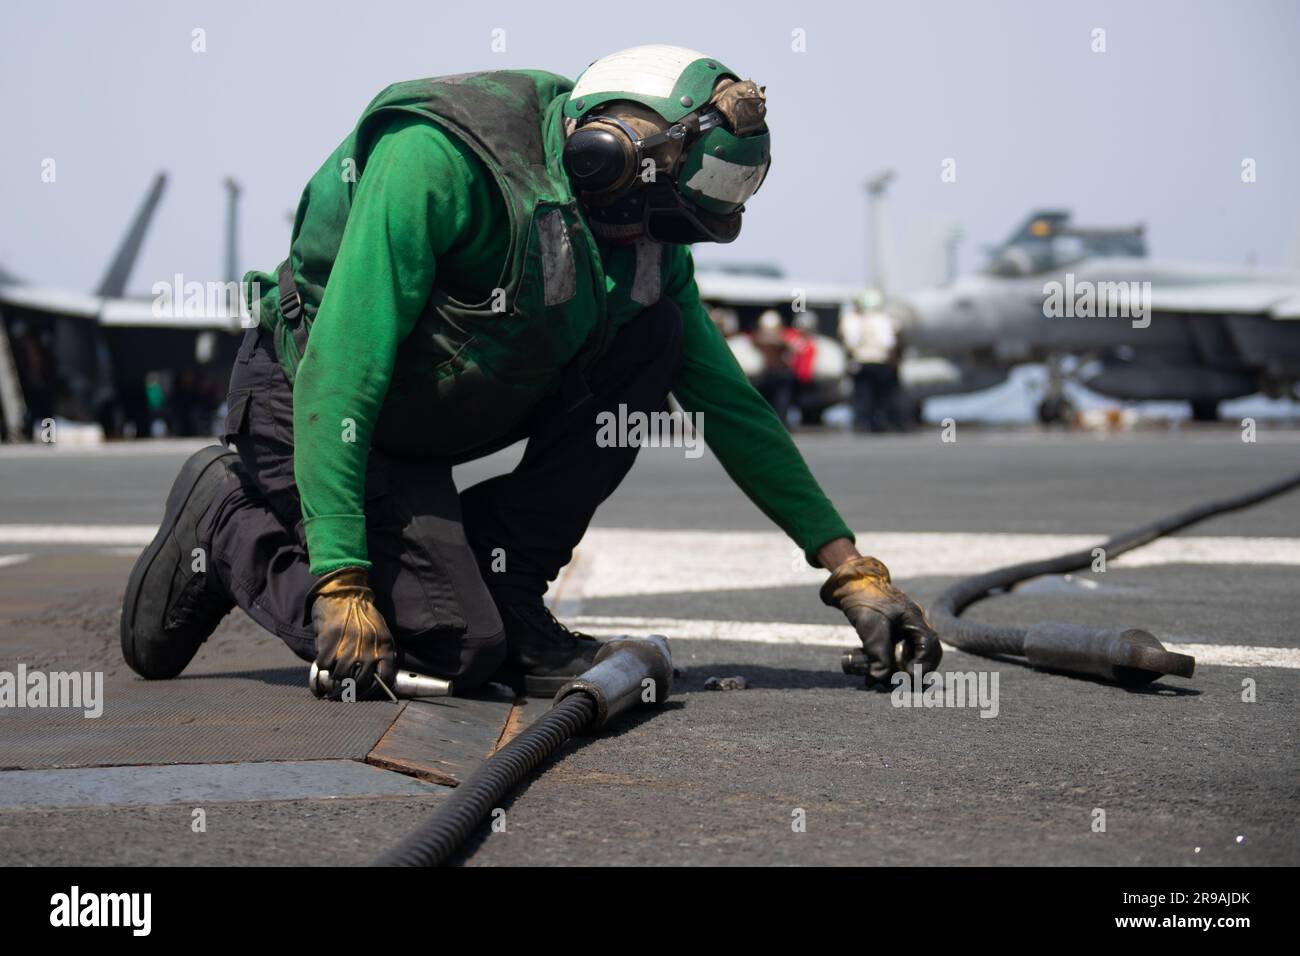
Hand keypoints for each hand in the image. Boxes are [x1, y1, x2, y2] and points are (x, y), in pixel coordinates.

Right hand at [308, 567, 396, 699]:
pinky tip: (324, 660)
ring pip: (340, 676)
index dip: (375, 690)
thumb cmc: (363, 614)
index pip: (385, 679)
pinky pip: (324, 665)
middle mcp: (369, 650)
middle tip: (343, 691)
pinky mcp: (330, 644)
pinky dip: (323, 666)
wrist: (345, 594)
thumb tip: (377, 678)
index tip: (365, 692)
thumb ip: (380, 653)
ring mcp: (349, 648)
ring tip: (333, 676)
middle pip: (360, 683)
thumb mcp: (381, 632)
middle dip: (351, 690)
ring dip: (335, 679)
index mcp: (384, 647)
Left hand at [820, 555, 941, 684]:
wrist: (848, 582)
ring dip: (894, 670)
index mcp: (914, 618)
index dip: (923, 664)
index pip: (929, 645)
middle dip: (912, 670)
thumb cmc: (863, 599)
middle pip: (924, 652)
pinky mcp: (889, 632)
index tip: (909, 677)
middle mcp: (912, 623)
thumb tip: (881, 679)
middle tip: (898, 682)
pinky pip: (893, 652)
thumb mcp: (871, 627)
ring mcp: (902, 627)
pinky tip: (870, 674)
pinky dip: (884, 664)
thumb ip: (878, 654)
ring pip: (908, 654)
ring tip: (878, 680)